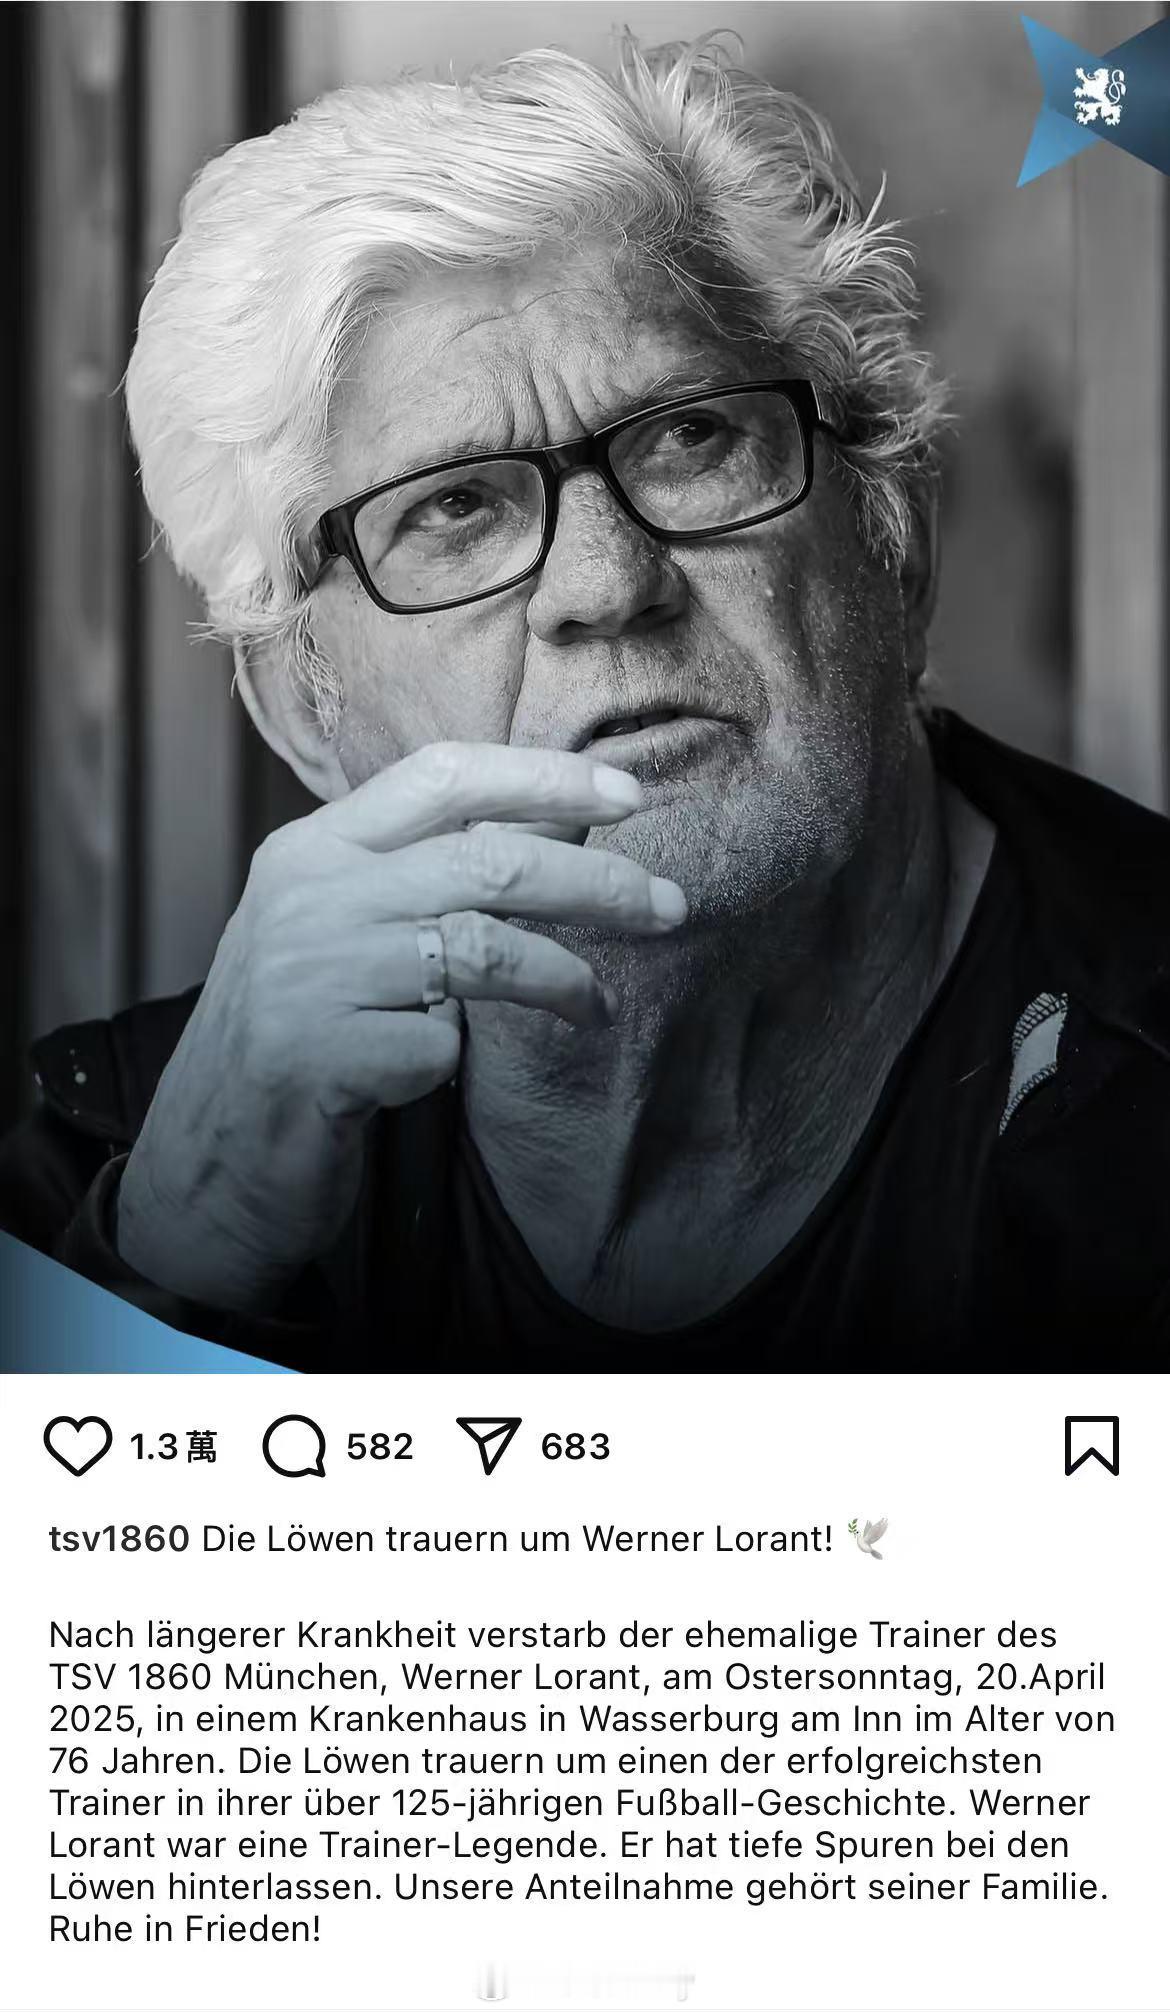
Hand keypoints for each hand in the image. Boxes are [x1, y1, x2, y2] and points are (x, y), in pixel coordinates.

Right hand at [115, 742, 685, 1312]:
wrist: (208, 1158)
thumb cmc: (301, 1036)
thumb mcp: (343, 933)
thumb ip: (423, 877)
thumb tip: (562, 822)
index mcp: (313, 849)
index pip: (441, 775)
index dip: (542, 776)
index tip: (628, 795)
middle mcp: (306, 897)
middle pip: (485, 861)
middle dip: (597, 884)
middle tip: (669, 907)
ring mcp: (307, 974)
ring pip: (480, 950)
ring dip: (561, 979)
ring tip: (594, 1007)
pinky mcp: (315, 1056)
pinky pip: (438, 1047)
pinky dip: (454, 1063)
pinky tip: (433, 1075)